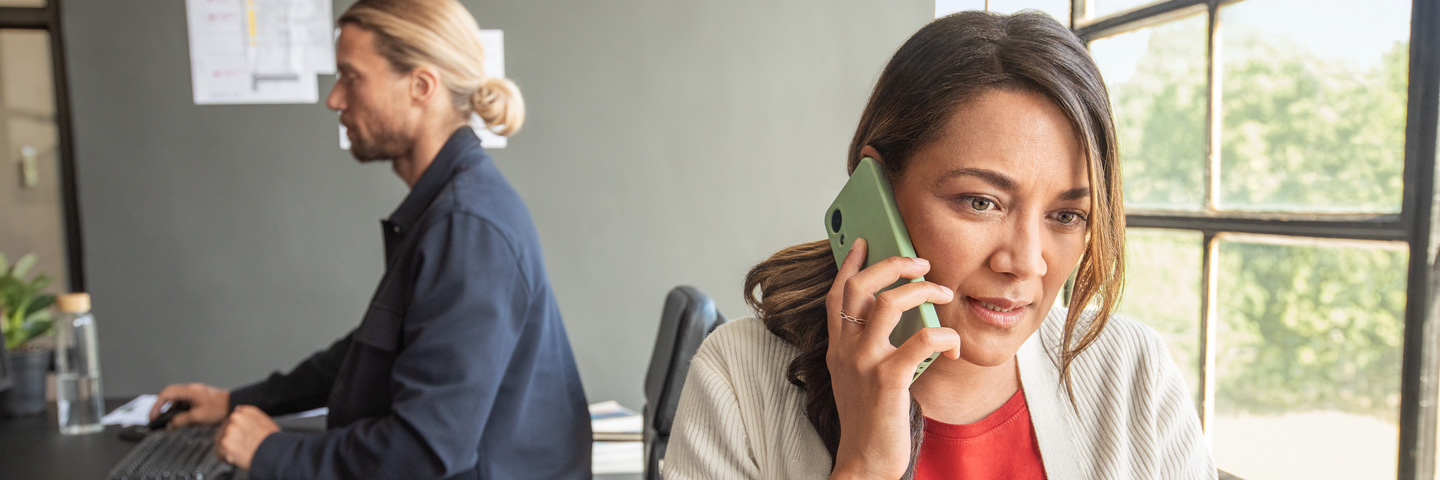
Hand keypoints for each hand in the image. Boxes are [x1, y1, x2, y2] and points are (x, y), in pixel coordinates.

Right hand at [150, 383, 230, 426]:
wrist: (234, 404)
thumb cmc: (220, 408)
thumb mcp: (198, 417)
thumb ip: (181, 421)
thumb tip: (170, 425)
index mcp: (189, 391)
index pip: (166, 394)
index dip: (156, 406)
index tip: (153, 416)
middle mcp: (191, 389)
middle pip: (169, 395)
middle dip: (161, 407)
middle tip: (157, 418)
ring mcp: (195, 393)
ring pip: (177, 399)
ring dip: (171, 409)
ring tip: (170, 421)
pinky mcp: (199, 397)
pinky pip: (185, 402)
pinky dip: (180, 410)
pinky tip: (182, 419)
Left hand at [214, 405, 278, 469]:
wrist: (274, 452)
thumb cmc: (272, 440)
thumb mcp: (264, 420)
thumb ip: (249, 415)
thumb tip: (237, 410)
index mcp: (245, 411)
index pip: (233, 419)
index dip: (237, 430)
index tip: (242, 436)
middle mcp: (235, 418)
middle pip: (225, 430)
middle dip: (231, 439)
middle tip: (242, 446)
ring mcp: (229, 431)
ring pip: (221, 441)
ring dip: (228, 448)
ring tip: (241, 452)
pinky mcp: (225, 444)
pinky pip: (219, 452)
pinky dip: (226, 457)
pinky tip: (237, 457)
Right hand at [825, 238, 959, 479]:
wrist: (863, 463)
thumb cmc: (868, 421)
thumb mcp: (856, 378)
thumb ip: (866, 348)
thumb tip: (896, 317)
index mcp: (838, 348)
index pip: (837, 294)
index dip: (849, 264)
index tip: (863, 242)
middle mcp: (846, 350)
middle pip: (860, 287)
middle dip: (893, 264)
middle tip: (920, 262)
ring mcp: (864, 363)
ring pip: (889, 303)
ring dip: (922, 290)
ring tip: (943, 292)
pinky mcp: (888, 380)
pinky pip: (921, 340)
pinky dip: (943, 335)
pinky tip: (953, 344)